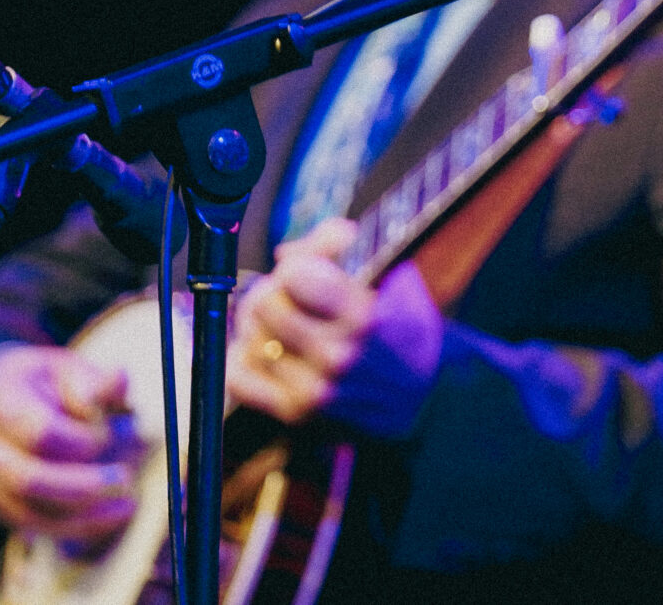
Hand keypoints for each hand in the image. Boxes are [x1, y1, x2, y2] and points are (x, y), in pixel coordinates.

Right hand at [0, 346, 143, 550]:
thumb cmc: (37, 383)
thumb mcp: (64, 368)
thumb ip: (93, 380)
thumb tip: (119, 383)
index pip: (40, 433)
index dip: (82, 440)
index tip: (110, 434)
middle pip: (29, 480)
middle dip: (82, 486)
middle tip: (123, 479)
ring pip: (28, 513)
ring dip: (82, 516)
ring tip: (125, 506)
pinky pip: (30, 526)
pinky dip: (71, 527)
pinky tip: (107, 518)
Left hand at [227, 219, 442, 437]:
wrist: (424, 394)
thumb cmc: (404, 325)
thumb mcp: (392, 277)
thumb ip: (340, 249)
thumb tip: (285, 253)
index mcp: (363, 316)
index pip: (295, 276)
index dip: (297, 266)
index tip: (307, 270)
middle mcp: (336, 355)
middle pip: (263, 304)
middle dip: (274, 292)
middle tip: (289, 296)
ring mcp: (313, 388)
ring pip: (250, 338)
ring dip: (260, 327)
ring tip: (284, 325)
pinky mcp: (295, 412)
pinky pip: (239, 377)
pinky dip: (245, 361)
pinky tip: (270, 353)